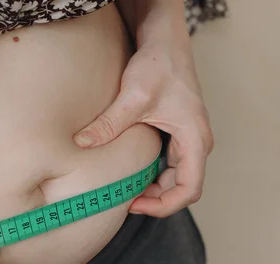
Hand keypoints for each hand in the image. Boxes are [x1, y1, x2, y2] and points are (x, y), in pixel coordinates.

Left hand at [73, 28, 212, 217]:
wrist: (164, 42)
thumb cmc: (159, 64)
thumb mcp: (133, 96)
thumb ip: (109, 124)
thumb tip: (82, 144)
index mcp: (195, 139)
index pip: (190, 190)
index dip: (164, 206)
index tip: (135, 205)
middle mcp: (197, 143)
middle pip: (182, 188)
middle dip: (155, 200)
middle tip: (123, 201)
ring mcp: (188, 139)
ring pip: (174, 178)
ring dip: (152, 188)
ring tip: (124, 189)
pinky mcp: (177, 134)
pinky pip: (168, 165)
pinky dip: (151, 174)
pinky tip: (128, 171)